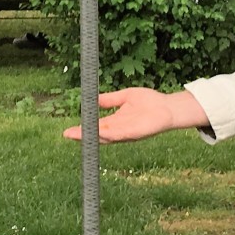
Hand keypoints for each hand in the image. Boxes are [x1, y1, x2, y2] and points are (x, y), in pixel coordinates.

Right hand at [62, 88, 209, 143]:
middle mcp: (119, 130)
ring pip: (105, 137)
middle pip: (97, 135)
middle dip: (82, 135)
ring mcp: (126, 133)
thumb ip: (110, 100)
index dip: (82, 129)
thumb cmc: (150, 102)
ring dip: (91, 136)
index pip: (96, 127)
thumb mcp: (124, 97)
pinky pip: (118, 135)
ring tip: (76, 135)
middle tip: (67, 134)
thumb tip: (93, 99)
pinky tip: (97, 132)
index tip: (68, 130)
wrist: (168, 107)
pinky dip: (107, 134)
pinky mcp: (134, 133)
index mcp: (115, 122)